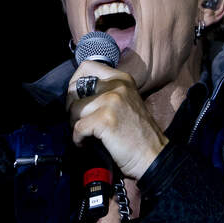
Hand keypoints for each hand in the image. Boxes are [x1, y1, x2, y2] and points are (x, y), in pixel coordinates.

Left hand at [67, 61, 169, 180]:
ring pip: (75, 109)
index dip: (75, 82)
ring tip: (86, 135)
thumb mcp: (127, 102)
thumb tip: (77, 93)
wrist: (153, 156)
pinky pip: (78, 127)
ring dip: (75, 125)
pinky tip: (87, 144)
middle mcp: (117, 85)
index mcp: (122, 79)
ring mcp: (111, 101)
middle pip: (75, 88)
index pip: (87, 66)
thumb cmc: (138, 135)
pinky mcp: (104, 119)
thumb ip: (107, 92)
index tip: (76, 98)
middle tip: (78, 120)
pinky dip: (78, 139)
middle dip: (71, 106)